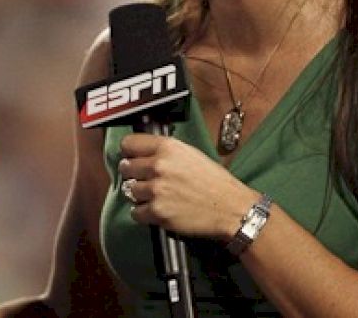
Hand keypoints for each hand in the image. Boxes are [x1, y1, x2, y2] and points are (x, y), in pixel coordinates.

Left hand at [118, 133, 256, 240]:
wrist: (231, 208)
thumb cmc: (214, 181)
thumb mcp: (190, 154)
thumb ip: (165, 152)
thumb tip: (142, 154)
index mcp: (167, 147)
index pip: (129, 144)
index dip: (129, 152)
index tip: (132, 158)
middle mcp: (158, 165)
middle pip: (126, 168)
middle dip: (133, 175)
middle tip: (145, 180)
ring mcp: (156, 190)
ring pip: (130, 191)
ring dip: (140, 195)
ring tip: (157, 197)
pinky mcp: (157, 212)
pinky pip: (136, 212)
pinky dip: (144, 213)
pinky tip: (158, 210)